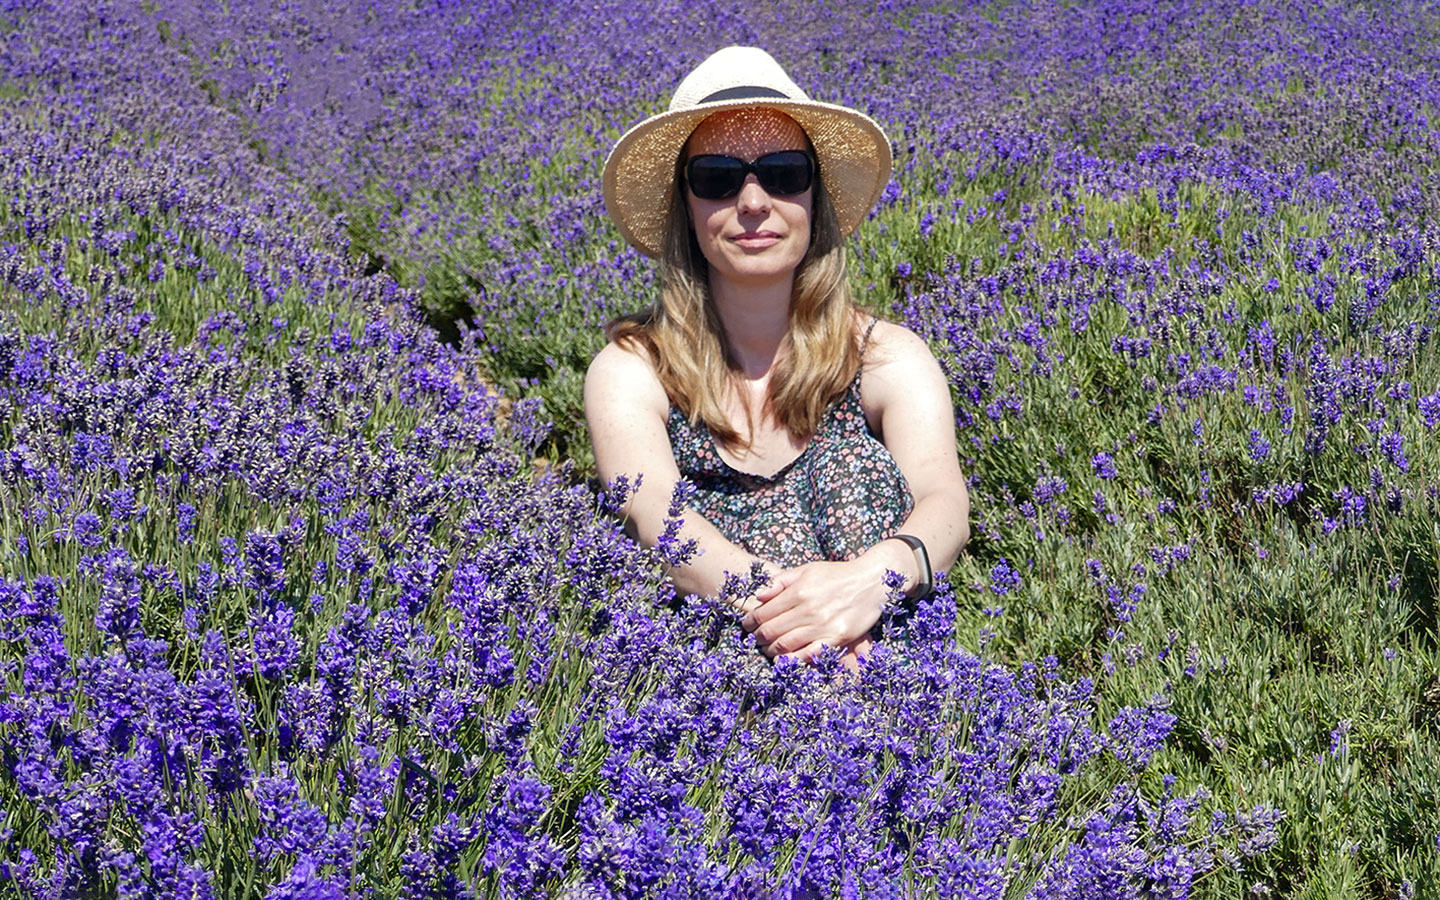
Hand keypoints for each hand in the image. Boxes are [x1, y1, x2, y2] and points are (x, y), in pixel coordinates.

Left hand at [739, 559, 889, 663]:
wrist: (871, 581)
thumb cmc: (837, 575)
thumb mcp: (807, 570)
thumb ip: (781, 581)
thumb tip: (758, 595)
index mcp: (799, 591)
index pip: (764, 613)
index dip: (750, 622)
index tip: (746, 625)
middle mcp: (809, 609)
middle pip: (771, 631)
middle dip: (757, 638)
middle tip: (754, 640)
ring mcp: (823, 626)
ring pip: (786, 645)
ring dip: (771, 651)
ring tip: (767, 650)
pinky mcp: (837, 638)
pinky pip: (809, 654)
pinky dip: (793, 660)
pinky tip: (785, 661)